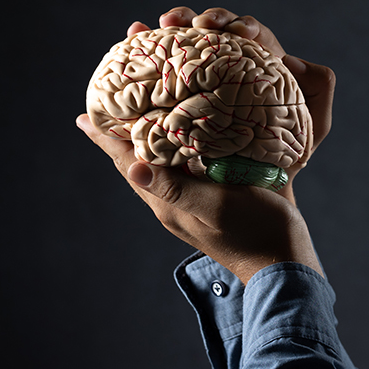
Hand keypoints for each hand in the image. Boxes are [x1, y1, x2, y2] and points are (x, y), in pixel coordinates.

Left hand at [78, 113, 323, 282]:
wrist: (285, 262)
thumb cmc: (256, 232)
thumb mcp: (217, 206)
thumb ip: (176, 189)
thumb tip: (134, 168)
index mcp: (168, 204)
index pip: (128, 164)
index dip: (106, 139)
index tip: (84, 116)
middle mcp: (174, 203)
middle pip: (137, 163)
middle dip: (120, 135)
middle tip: (108, 105)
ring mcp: (193, 204)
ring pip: (160, 166)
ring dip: (147, 140)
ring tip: (140, 115)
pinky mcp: (214, 200)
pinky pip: (184, 169)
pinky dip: (176, 147)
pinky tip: (186, 134)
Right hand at [131, 6, 335, 184]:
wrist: (257, 185)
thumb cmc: (287, 153)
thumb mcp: (312, 125)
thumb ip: (318, 89)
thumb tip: (292, 60)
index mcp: (261, 65)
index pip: (252, 34)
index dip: (244, 26)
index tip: (240, 32)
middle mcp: (230, 64)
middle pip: (216, 28)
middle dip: (205, 19)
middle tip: (196, 23)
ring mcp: (201, 74)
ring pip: (187, 39)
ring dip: (174, 25)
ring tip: (162, 23)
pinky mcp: (177, 89)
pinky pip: (162, 62)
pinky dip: (147, 42)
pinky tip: (134, 32)